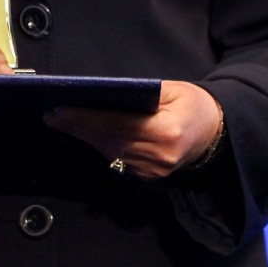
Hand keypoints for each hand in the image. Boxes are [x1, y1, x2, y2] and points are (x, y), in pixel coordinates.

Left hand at [43, 80, 221, 178]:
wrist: (215, 134)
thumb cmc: (193, 105)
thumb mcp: (174, 89)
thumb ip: (143, 92)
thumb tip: (105, 93)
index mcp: (166, 131)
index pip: (118, 124)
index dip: (88, 117)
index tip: (63, 108)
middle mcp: (158, 155)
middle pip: (109, 140)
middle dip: (78, 126)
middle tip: (52, 115)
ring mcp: (153, 170)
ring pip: (109, 151)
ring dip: (83, 136)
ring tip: (61, 121)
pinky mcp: (148, 176)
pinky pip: (117, 158)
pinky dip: (98, 145)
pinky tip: (83, 133)